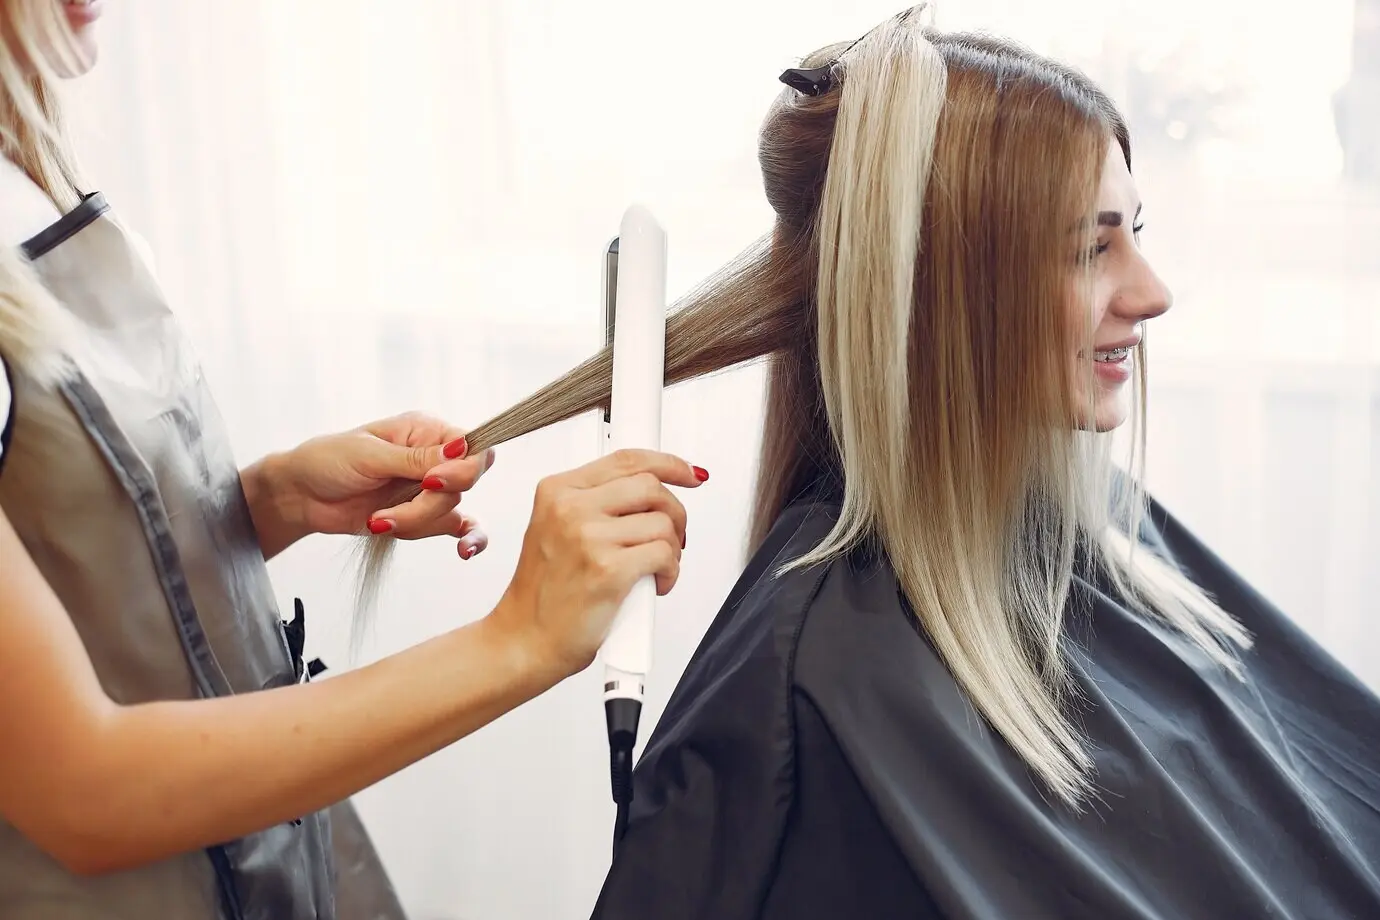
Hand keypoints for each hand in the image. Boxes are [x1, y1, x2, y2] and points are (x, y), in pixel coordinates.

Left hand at [245, 412, 495, 558]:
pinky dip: (468, 540)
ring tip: (377, 520)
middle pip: (462, 484)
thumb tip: (462, 448)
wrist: (302, 496)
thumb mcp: (370, 455)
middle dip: (428, 503)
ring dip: (413, 522)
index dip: (460, 468)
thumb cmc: (328, 461)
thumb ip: (416, 458)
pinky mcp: (423, 517)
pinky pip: (458, 527)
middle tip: (392, 508)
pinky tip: (465, 552)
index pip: (470, 447)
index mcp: (425, 431)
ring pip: (449, 511)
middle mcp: (434, 458)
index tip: (430, 482)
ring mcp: (429, 489)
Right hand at [487, 449, 709, 679]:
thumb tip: (651, 490)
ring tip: (654, 570)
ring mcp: (588, 537)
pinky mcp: (608, 570)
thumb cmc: (544, 594)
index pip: (626, 459)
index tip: (688, 474)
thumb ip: (596, 503)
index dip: (668, 464)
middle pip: (650, 486)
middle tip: (673, 538)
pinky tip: (654, 585)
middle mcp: (569, 508)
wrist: (525, 640)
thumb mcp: (557, 530)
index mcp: (557, 491)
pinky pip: (665, 555)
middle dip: (675, 513)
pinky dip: (670, 573)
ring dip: (672, 550)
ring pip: (663, 524)